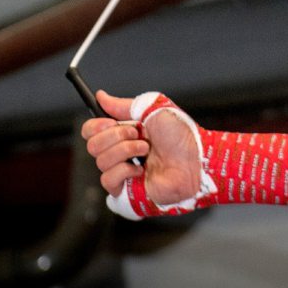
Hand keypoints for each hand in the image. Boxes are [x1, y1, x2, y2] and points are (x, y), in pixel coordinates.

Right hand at [81, 90, 201, 213]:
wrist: (196, 159)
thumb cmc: (182, 136)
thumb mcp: (154, 109)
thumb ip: (124, 104)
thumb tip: (101, 97)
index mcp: (125, 132)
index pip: (91, 130)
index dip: (96, 125)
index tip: (110, 122)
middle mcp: (121, 152)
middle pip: (92, 144)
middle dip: (115, 136)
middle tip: (136, 134)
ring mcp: (123, 171)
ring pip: (100, 161)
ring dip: (125, 151)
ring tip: (145, 150)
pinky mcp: (126, 190)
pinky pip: (108, 180)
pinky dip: (124, 171)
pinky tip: (141, 170)